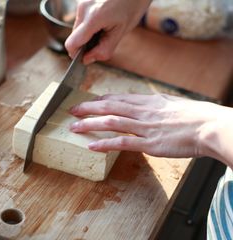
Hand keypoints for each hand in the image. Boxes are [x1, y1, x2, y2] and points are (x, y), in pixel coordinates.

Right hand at [65, 0, 150, 63]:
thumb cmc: (132, 7)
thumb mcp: (120, 33)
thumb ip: (103, 50)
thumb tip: (87, 59)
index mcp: (93, 17)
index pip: (72, 44)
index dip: (77, 54)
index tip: (86, 57)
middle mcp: (83, 7)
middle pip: (74, 37)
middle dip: (86, 43)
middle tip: (103, 39)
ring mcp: (81, 1)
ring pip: (78, 28)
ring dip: (88, 33)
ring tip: (105, 27)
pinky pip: (81, 19)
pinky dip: (90, 24)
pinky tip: (102, 19)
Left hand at [69, 93, 223, 157]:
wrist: (208, 126)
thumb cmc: (193, 115)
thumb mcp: (171, 103)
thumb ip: (154, 104)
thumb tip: (145, 105)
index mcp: (148, 101)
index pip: (118, 98)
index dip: (100, 99)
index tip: (89, 102)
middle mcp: (142, 111)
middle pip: (109, 107)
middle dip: (88, 108)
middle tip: (72, 110)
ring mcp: (144, 127)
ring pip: (111, 122)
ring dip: (90, 124)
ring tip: (74, 126)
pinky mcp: (149, 144)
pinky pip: (122, 142)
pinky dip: (105, 143)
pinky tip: (92, 145)